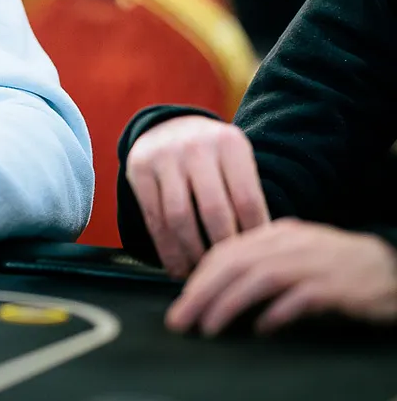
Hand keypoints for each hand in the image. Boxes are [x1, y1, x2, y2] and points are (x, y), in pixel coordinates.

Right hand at [124, 115, 268, 277]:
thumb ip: (247, 194)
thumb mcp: (235, 160)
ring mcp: (164, 156)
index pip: (247, 199)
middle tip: (230, 272)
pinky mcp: (138, 169)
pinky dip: (166, 249)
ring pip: (179, 218)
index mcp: (229, 143)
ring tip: (202, 274)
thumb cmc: (213, 156)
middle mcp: (195, 146)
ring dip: (192, 253)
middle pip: (213, 211)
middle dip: (222, 248)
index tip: (256, 259)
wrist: (169, 126)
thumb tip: (262, 248)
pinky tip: (177, 267)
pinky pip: (153, 218)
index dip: (253, 235)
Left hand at [166, 219, 396, 335]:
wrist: (390, 267)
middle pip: (236, 264)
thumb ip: (259, 263)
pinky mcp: (337, 287)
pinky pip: (301, 298)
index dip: (200, 277)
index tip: (181, 302)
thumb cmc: (336, 266)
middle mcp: (291, 243)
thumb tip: (216, 289)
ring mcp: (314, 263)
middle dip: (202, 293)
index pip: (227, 251)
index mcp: (277, 233)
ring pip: (261, 278)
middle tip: (181, 320)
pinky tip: (262, 329)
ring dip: (229, 304)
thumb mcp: (293, 255)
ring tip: (209, 328)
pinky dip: (277, 313)